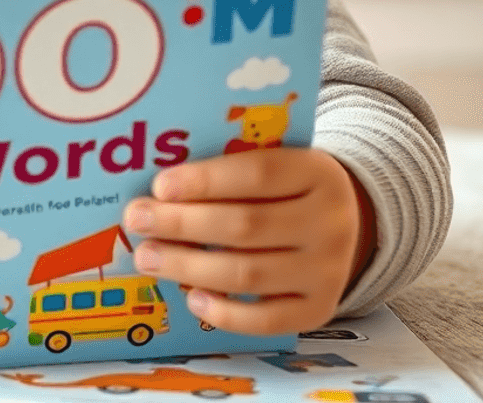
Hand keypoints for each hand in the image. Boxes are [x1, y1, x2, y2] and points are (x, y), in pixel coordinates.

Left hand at [121, 146, 374, 335]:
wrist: (344, 222)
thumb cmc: (285, 186)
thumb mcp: (273, 161)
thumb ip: (229, 169)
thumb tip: (160, 190)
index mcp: (315, 172)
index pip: (257, 173)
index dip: (205, 180)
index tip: (159, 186)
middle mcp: (329, 223)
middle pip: (246, 226)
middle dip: (183, 224)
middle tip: (137, 220)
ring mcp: (329, 271)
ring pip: (250, 273)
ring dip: (189, 266)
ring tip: (147, 257)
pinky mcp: (321, 310)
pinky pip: (267, 319)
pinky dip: (226, 312)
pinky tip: (192, 297)